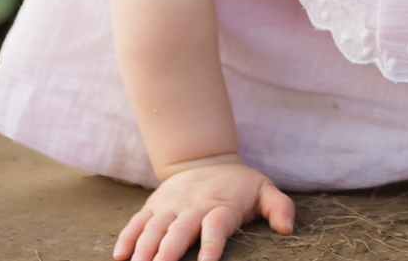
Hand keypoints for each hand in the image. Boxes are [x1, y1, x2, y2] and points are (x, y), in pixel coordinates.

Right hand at [114, 157, 293, 260]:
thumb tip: (288, 229)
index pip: (216, 227)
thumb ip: (279, 207)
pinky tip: (120, 257)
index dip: (212, 246)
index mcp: (221, 206)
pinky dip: (127, 238)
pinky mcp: (154, 206)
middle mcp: (193, 206)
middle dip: (168, 253)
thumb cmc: (239, 185)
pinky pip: (138, 222)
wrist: (206, 157)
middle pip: (179, 231)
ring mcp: (171, 206)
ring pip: (155, 228)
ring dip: (145, 249)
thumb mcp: (264, 190)